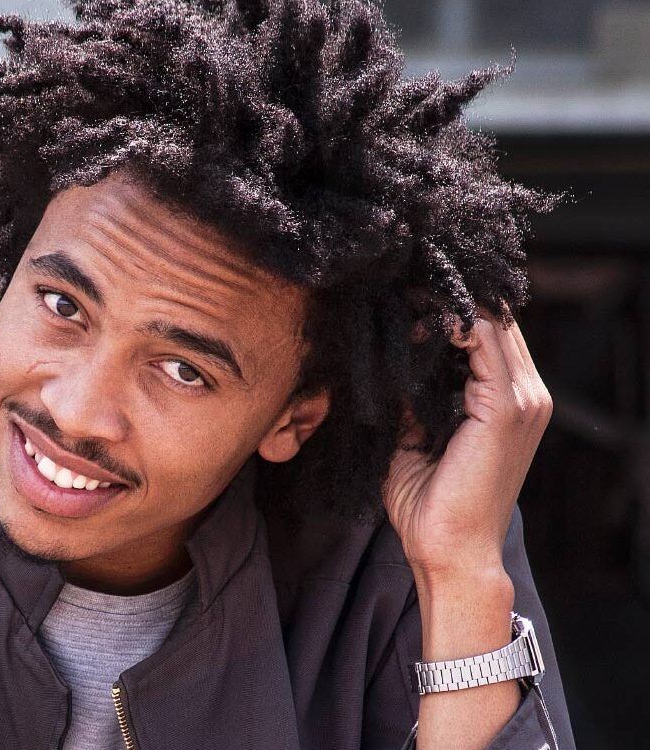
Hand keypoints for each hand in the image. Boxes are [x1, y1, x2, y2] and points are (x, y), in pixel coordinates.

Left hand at [383, 310, 552, 584]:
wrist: (447, 552)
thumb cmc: (430, 506)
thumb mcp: (413, 440)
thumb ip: (412, 400)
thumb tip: (393, 364)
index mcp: (510, 404)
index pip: (490, 336)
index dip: (450, 311)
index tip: (406, 299)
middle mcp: (527, 397)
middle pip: (495, 322)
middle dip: (448, 301)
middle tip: (402, 288)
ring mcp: (524, 401)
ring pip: (492, 323)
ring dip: (447, 306)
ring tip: (405, 299)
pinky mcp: (505, 409)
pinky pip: (483, 342)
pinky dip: (452, 324)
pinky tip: (419, 323)